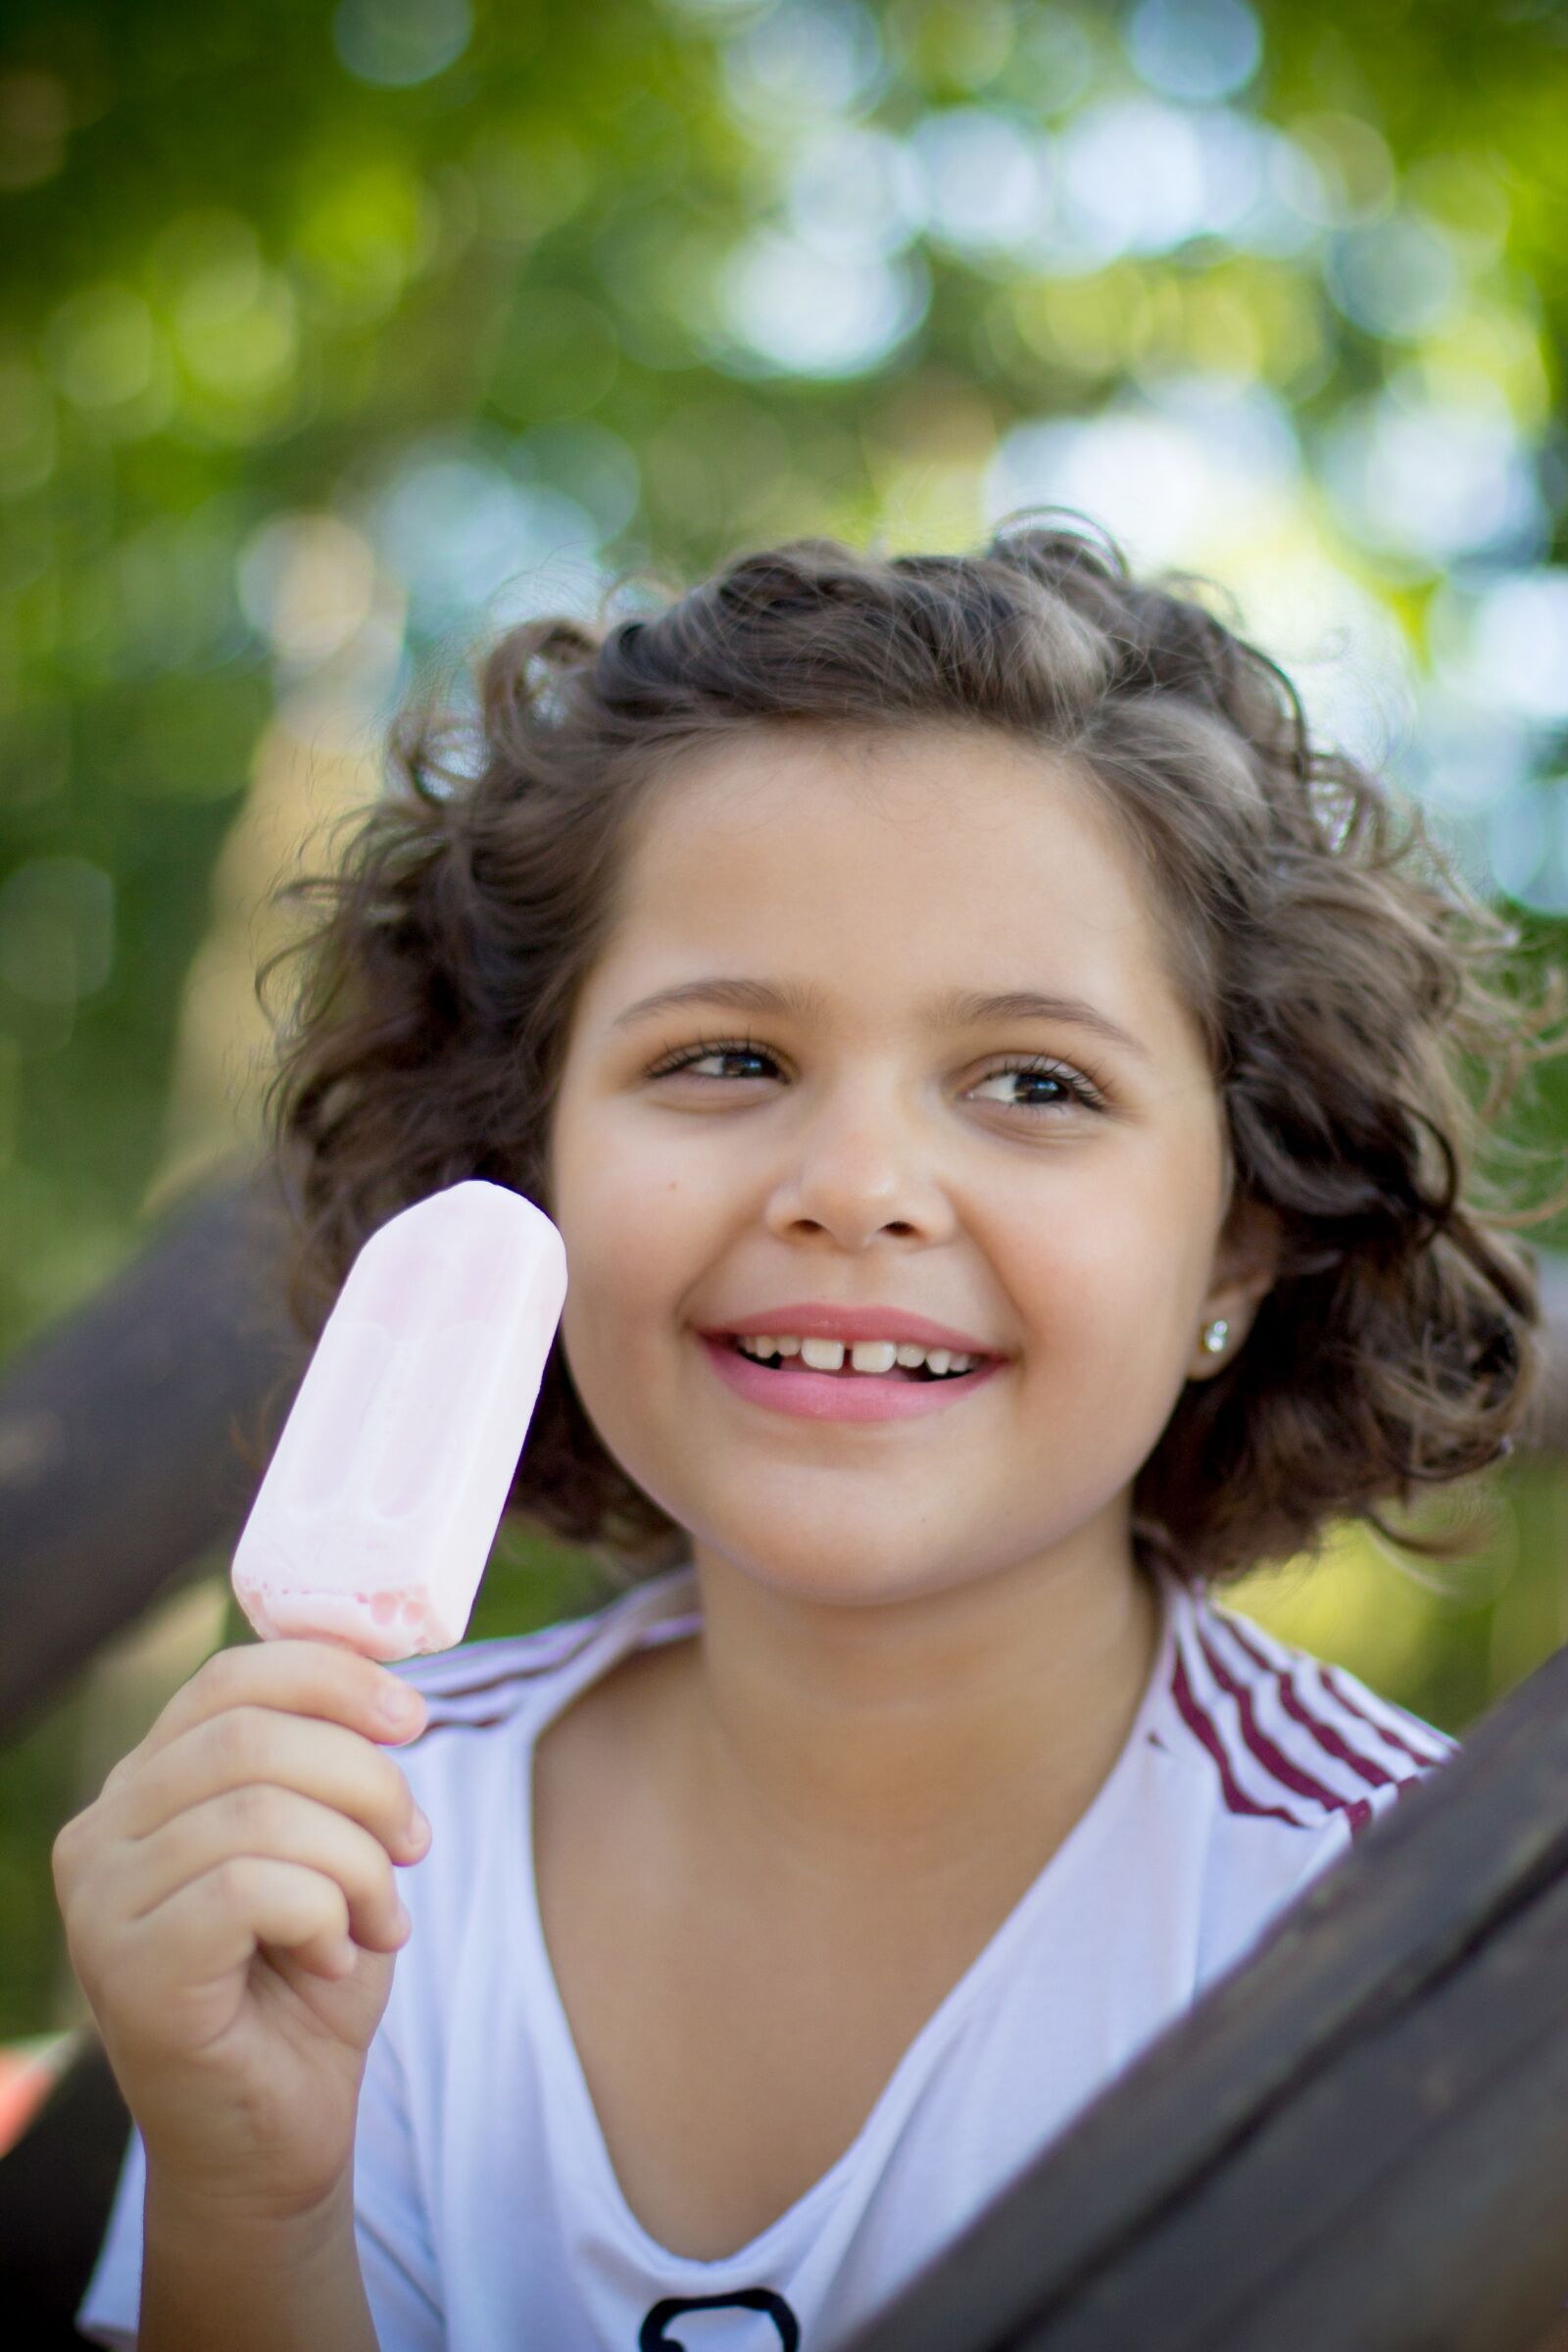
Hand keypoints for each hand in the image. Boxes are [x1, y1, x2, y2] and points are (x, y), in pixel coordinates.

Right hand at [52, 1638, 430, 2221]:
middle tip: (414, 1845)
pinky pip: (249, 1887)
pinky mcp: (128, 1970)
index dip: (334, 1679)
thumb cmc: (306, 1982)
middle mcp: (102, 1833)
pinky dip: (324, 1915)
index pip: (231, 1678)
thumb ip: (331, 1761)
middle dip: (365, 1781)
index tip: (414, 1721)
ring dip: (358, 1865)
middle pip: (252, 1736)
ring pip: (260, 1811)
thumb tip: (388, 1684)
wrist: (278, 2137)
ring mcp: (102, 1903)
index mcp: (145, 1784)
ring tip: (380, 1919)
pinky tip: (333, 1957)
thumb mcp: (331, 1845)